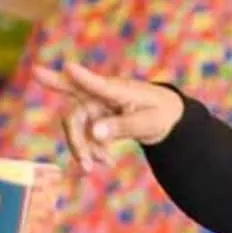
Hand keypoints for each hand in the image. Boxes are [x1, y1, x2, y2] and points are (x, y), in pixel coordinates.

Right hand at [33, 62, 183, 170]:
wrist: (163, 114)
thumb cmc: (159, 112)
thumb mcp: (149, 122)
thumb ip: (124, 125)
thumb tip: (95, 132)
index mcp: (119, 90)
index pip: (99, 84)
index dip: (82, 77)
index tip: (68, 67)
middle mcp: (99, 95)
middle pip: (74, 114)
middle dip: (76, 140)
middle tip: (85, 165)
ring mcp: (95, 107)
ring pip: (76, 129)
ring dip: (83, 150)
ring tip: (101, 164)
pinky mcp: (94, 119)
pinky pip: (84, 137)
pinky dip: (92, 151)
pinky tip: (108, 160)